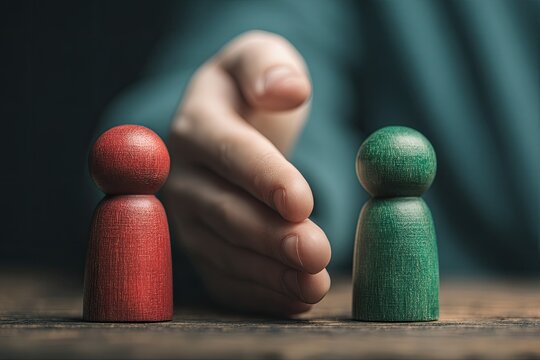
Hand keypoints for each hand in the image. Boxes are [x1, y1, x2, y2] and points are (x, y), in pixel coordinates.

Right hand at [165, 31, 330, 314]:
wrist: (227, 125)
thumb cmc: (250, 91)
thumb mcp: (259, 58)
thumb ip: (269, 66)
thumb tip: (288, 89)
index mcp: (197, 124)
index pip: (228, 152)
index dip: (262, 177)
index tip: (302, 201)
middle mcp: (183, 176)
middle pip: (224, 210)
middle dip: (270, 235)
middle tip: (316, 252)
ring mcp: (188, 218)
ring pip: (224, 252)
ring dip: (269, 273)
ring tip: (314, 285)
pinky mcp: (201, 247)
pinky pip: (224, 277)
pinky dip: (259, 293)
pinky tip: (296, 299)